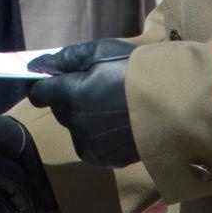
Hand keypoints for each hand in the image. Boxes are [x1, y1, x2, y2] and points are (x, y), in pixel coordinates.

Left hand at [27, 39, 139, 166]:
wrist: (174, 104)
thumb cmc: (136, 72)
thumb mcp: (100, 52)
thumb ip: (65, 58)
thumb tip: (37, 65)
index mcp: (71, 94)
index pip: (39, 93)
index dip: (45, 85)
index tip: (55, 80)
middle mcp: (75, 122)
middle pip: (60, 110)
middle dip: (70, 99)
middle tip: (97, 88)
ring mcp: (90, 144)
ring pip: (76, 129)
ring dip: (84, 119)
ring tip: (112, 107)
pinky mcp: (105, 160)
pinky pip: (91, 146)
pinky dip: (98, 137)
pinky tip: (118, 124)